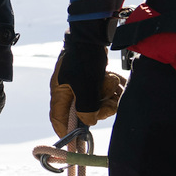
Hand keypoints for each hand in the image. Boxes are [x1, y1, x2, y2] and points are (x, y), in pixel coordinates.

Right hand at [50, 20, 124, 137]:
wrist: (93, 35)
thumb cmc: (84, 59)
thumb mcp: (84, 86)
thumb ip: (85, 108)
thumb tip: (89, 121)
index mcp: (60, 94)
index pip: (59, 119)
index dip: (67, 131)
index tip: (78, 140)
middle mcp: (69, 91)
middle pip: (84, 112)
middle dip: (100, 109)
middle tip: (110, 104)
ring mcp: (82, 85)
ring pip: (97, 101)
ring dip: (108, 95)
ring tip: (112, 82)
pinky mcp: (93, 79)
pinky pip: (103, 91)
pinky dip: (111, 87)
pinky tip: (115, 79)